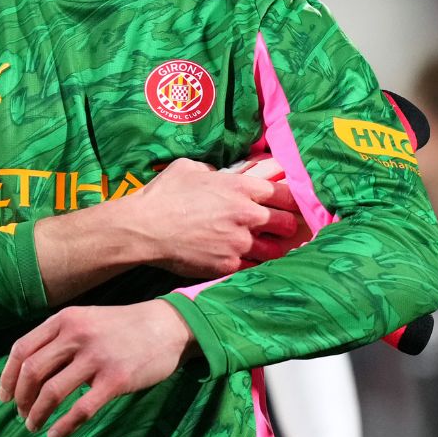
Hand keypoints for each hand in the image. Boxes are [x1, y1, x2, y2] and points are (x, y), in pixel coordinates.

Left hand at [0, 299, 191, 436]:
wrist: (168, 326)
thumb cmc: (124, 328)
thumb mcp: (87, 320)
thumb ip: (60, 339)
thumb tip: (30, 373)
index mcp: (65, 320)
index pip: (22, 349)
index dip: (8, 377)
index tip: (4, 397)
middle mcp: (77, 335)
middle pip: (32, 372)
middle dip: (21, 398)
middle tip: (21, 414)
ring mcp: (96, 358)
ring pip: (51, 392)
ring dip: (37, 414)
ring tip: (34, 427)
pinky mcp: (115, 380)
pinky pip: (80, 410)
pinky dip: (63, 427)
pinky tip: (54, 436)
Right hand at [132, 158, 293, 277]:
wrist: (145, 228)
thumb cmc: (164, 194)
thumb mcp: (190, 168)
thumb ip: (213, 172)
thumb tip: (220, 178)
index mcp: (241, 188)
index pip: (284, 193)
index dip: (292, 200)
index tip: (292, 205)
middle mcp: (247, 216)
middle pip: (286, 224)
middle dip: (285, 226)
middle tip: (280, 228)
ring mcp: (239, 244)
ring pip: (275, 251)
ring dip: (272, 248)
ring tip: (266, 248)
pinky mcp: (228, 266)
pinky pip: (253, 268)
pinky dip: (254, 266)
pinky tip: (249, 263)